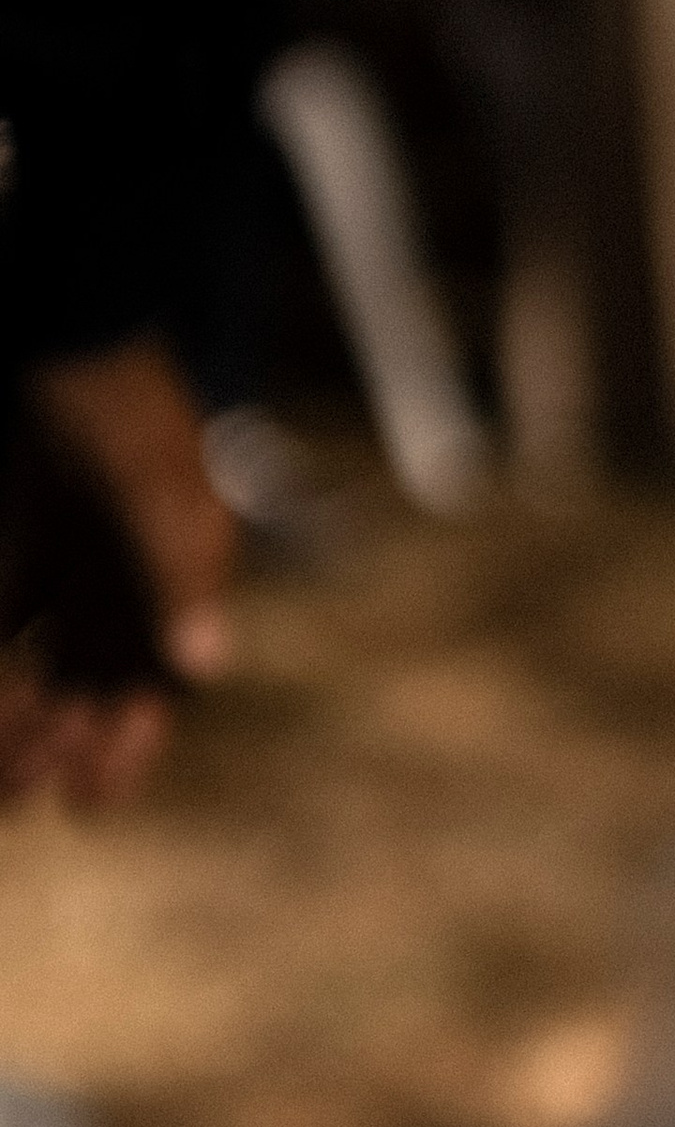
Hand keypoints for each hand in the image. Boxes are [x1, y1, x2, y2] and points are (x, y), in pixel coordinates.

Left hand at [1, 339, 233, 806]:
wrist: (70, 323)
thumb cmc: (121, 401)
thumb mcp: (156, 491)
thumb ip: (179, 576)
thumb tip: (203, 664)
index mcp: (175, 588)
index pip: (152, 691)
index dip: (124, 752)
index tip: (89, 803)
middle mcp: (126, 588)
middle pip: (93, 691)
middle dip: (59, 745)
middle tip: (22, 792)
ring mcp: (70, 566)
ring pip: (44, 666)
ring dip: (20, 717)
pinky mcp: (21, 539)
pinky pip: (8, 619)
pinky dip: (0, 662)